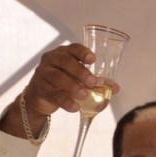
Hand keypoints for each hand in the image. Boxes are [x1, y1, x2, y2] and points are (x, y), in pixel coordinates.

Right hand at [0, 44, 120, 140]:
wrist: (40, 97)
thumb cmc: (63, 83)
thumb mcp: (78, 80)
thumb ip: (96, 82)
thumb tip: (116, 88)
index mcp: (63, 53)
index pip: (73, 48)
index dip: (82, 52)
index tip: (93, 59)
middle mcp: (51, 60)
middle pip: (65, 61)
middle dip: (80, 71)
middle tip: (92, 82)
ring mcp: (43, 74)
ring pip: (57, 77)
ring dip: (73, 86)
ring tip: (85, 95)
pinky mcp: (40, 89)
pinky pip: (53, 94)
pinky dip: (65, 101)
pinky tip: (75, 108)